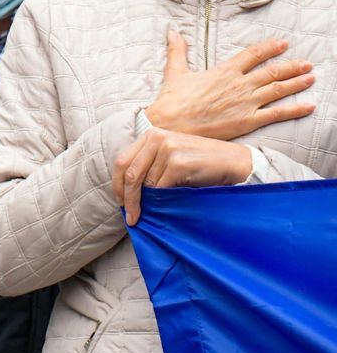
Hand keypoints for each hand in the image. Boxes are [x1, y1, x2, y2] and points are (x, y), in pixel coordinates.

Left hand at [112, 127, 252, 224]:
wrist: (234, 162)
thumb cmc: (200, 164)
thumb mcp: (170, 156)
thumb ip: (149, 163)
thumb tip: (124, 190)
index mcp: (150, 135)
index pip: (121, 161)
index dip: (117, 184)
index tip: (121, 202)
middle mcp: (156, 138)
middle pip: (129, 173)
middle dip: (127, 199)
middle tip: (130, 217)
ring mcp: (167, 149)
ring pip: (146, 184)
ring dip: (147, 202)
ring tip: (152, 212)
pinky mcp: (178, 163)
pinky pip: (161, 189)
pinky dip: (162, 200)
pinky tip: (168, 205)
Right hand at [145, 32, 313, 139]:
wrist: (170, 125)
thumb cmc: (172, 100)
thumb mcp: (175, 72)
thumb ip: (177, 51)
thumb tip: (172, 32)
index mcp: (224, 71)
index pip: (253, 54)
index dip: (270, 48)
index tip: (282, 44)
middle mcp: (240, 84)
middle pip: (272, 72)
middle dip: (291, 66)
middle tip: (306, 63)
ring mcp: (246, 103)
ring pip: (278, 89)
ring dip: (296, 83)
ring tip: (310, 78)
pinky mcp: (248, 121)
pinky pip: (277, 113)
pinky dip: (295, 109)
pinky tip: (308, 106)